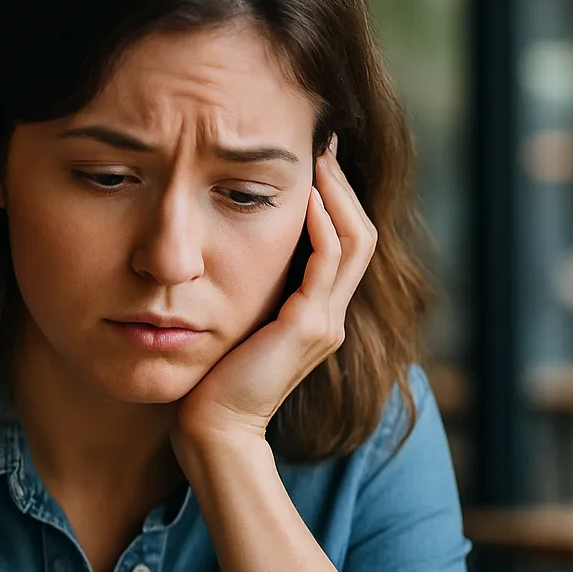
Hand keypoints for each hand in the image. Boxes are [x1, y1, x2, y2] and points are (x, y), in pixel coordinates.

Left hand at [174, 139, 377, 446]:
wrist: (214, 428)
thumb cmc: (212, 382)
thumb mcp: (235, 323)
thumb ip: (246, 293)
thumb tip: (225, 251)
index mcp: (316, 314)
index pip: (345, 244)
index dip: (336, 200)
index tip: (315, 161)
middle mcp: (329, 316)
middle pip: (360, 235)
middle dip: (343, 186)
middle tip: (324, 143)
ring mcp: (325, 322)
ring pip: (353, 242)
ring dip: (337, 194)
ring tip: (319, 157)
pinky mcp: (309, 326)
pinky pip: (328, 263)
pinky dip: (321, 225)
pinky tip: (306, 196)